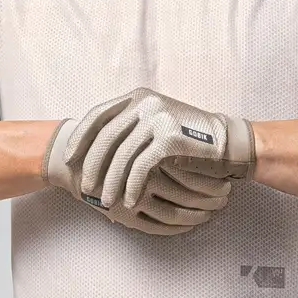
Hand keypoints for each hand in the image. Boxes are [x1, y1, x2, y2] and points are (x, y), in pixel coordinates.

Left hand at [63, 87, 255, 210]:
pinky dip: (131, 186)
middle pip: (106, 136)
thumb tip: (95, 149)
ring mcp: (158, 118)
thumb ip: (130, 127)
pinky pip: (141, 166)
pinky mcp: (170, 137)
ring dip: (110, 181)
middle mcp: (146, 102)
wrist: (228, 142)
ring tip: (105, 201)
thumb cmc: (188, 138)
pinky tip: (129, 200)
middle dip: (92, 165)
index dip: (80, 137)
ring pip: (122, 154)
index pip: (98, 115)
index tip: (70, 158)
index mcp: (138, 96)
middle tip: (85, 188)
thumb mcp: (155, 123)